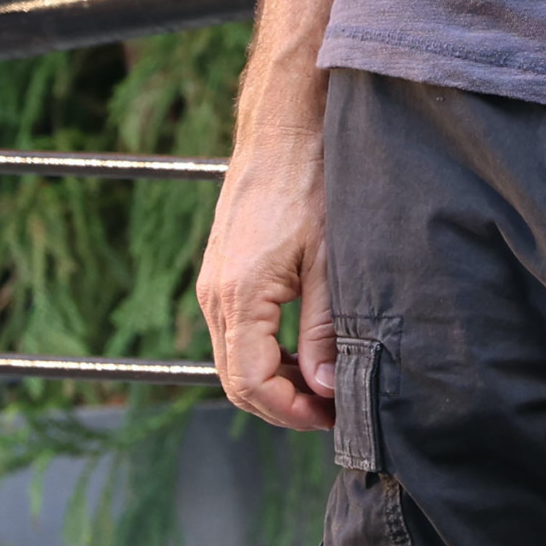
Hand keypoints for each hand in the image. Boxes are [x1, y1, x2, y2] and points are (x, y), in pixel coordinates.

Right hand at [198, 127, 335, 431]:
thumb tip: (324, 387)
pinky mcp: (221, 273)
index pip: (252, 384)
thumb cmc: (310, 183)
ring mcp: (213, 284)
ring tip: (323, 383)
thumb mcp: (330, 261)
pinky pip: (235, 332)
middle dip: (282, 404)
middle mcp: (215, 296)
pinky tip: (303, 349)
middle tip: (331, 411)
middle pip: (236, 380)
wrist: (283, 128)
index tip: (330, 416)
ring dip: (274, 380)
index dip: (290, 411)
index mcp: (239, 297)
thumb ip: (324, 329)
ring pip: (234, 358)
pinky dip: (265, 352)